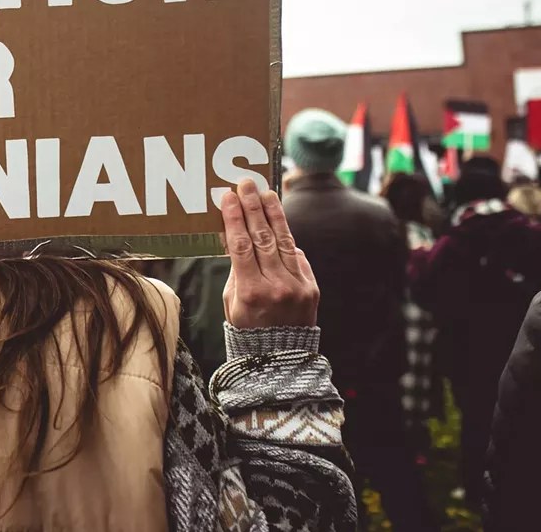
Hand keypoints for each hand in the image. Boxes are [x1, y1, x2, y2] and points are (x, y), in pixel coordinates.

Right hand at [221, 179, 318, 327]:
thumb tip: (235, 234)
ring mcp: (296, 286)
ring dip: (273, 215)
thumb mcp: (232, 299)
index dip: (234, 218)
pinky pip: (297, 257)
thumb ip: (236, 268)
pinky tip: (278, 222)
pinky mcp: (311, 287)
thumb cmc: (247, 326)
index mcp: (249, 292)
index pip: (240, 245)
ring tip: (266, 194)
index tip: (228, 196)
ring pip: (283, 242)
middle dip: (253, 207)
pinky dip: (286, 240)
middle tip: (246, 184)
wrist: (280, 356)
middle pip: (262, 237)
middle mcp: (275, 286)